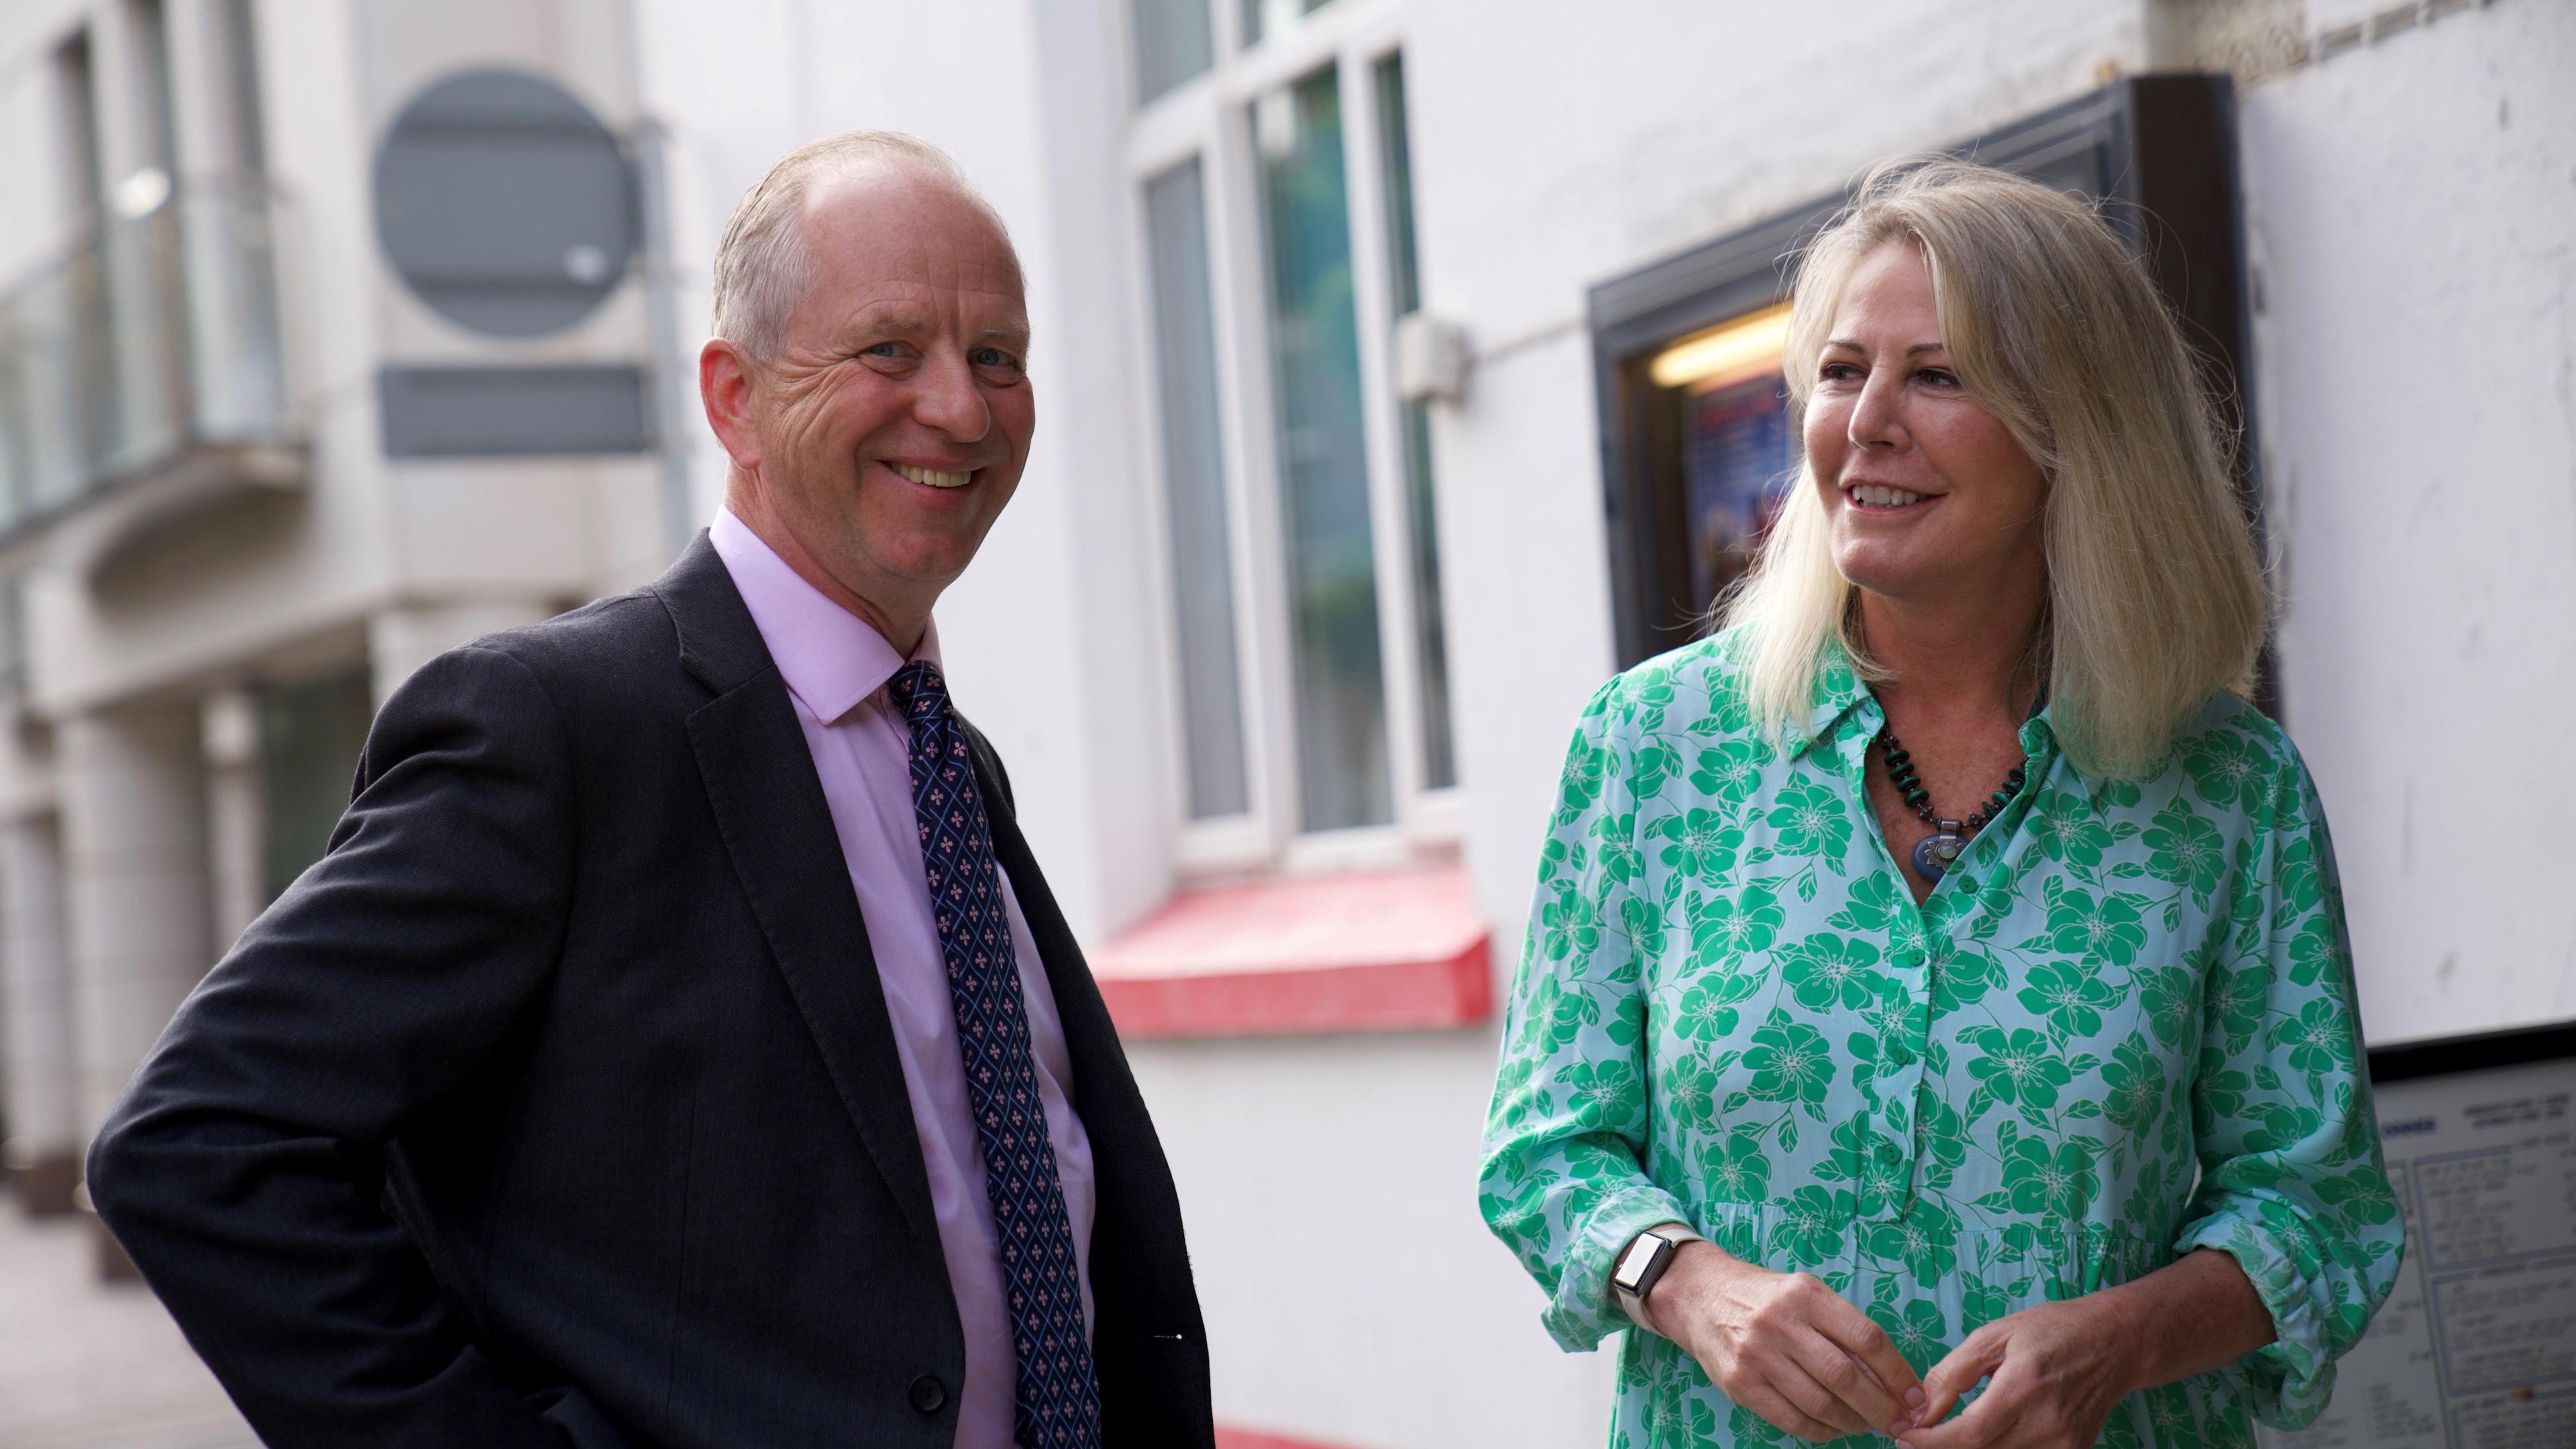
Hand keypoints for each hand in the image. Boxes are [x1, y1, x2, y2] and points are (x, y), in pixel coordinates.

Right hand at [1643, 1239, 1927, 1442]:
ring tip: (1865, 1425)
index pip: (1866, 1337)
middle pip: (1845, 1375)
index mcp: (1807, 1294)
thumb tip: (1890, 1380)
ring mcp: (1757, 1354)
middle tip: (1899, 1423)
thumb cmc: (1766, 1298)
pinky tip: (1833, 1429)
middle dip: (1881, 1408)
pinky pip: (1790, 1419)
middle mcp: (1781, 1322)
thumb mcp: (1805, 1295)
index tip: (1915, 1397)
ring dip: (1852, 1422)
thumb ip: (1842, 1330)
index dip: (1898, 1373)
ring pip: (1819, 1402)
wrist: (1699, 1296)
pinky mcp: (1740, 1383)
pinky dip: (1820, 1431)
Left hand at [1901, 1296, 2132, 1448]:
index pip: (1970, 1434)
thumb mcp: (1996, 1335)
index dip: (1931, 1442)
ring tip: (1948, 1433)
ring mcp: (2064, 1444)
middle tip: (1915, 1438)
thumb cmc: (2052, 1330)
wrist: (2115, 1344)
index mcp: (2024, 1386)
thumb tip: (1923, 1411)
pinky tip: (1982, 1436)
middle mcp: (2047, 1423)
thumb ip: (1955, 1373)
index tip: (1903, 1437)